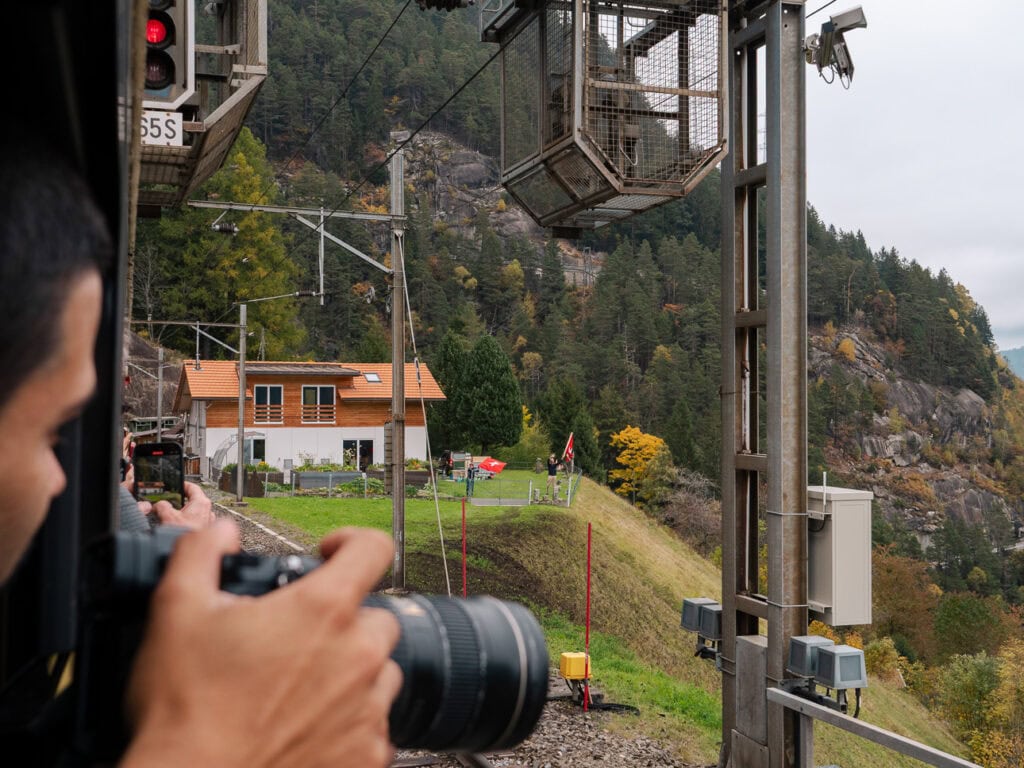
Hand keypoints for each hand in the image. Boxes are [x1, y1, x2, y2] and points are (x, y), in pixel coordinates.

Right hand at [122, 523, 400, 767]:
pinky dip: (349, 726)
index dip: (352, 542)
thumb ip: (200, 554)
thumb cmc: (186, 712)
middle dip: (344, 622)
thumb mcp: (175, 611)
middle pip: (376, 618)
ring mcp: (366, 710)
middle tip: (298, 641)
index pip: (374, 548)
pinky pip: (375, 730)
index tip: (330, 556)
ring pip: (381, 674)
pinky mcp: (366, 757)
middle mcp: (357, 656)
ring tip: (300, 689)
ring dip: (352, 674)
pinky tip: (306, 730)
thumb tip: (219, 534)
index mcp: (322, 611)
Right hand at [152, 481, 214, 529]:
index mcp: (201, 503)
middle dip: (181, 500)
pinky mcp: (205, 531)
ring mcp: (208, 522)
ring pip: (194, 512)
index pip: (193, 487)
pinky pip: (195, 522)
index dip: (183, 484)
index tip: (177, 483)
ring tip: (173, 514)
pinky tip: (178, 526)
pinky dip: (187, 522)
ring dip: (184, 512)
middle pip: (194, 500)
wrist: (194, 555)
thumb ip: (162, 506)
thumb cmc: (186, 535)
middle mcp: (208, 511)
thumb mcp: (168, 517)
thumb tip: (159, 505)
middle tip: (172, 499)